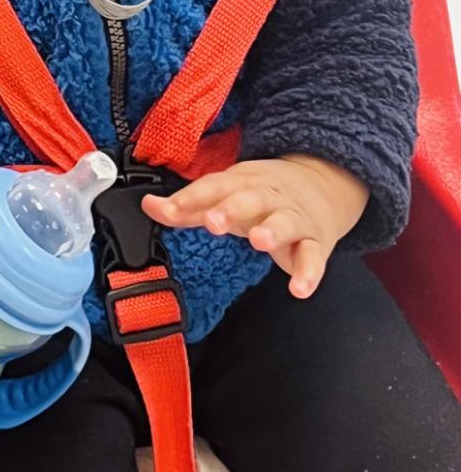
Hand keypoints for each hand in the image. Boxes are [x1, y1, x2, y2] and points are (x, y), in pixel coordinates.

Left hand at [145, 155, 368, 298]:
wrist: (322, 186)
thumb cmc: (260, 197)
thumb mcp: (224, 196)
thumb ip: (187, 207)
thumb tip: (148, 205)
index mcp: (241, 183)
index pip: (214, 185)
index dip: (191, 197)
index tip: (169, 208)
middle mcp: (268, 197)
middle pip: (250, 199)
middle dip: (232, 209)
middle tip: (213, 222)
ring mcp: (293, 218)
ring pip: (285, 222)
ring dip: (273, 230)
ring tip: (260, 241)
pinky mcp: (315, 242)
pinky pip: (314, 257)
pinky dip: (310, 272)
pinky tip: (299, 288)